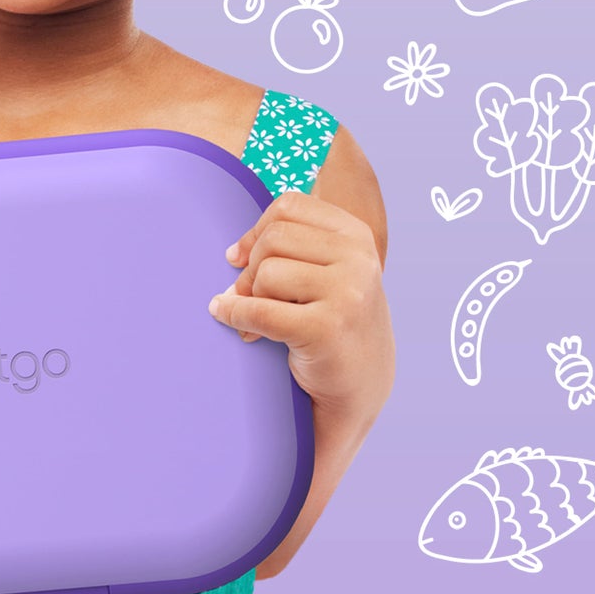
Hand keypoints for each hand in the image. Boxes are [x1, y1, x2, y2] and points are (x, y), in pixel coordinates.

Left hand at [209, 189, 393, 422]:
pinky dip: (236, 315)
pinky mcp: (326, 329)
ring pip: (267, 272)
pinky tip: (233, 323)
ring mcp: (347, 293)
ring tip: (260, 318)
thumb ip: (290, 247)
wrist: (361, 387)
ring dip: (250, 296)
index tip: (242, 257)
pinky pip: (261, 312)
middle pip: (274, 238)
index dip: (257, 230)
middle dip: (251, 267)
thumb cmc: (334, 321)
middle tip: (249, 295)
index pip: (289, 206)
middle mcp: (358, 259)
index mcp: (357, 235)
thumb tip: (233, 253)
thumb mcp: (327, 271)